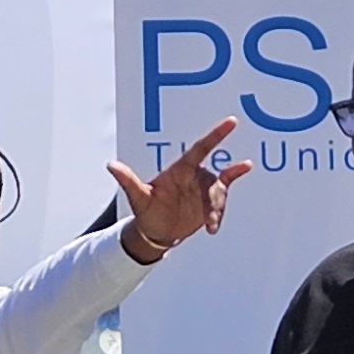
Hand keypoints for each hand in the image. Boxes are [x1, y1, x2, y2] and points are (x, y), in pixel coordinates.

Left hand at [108, 115, 249, 257]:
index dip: (216, 135)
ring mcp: (204, 187)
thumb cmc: (146, 211)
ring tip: (212, 226)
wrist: (156, 231)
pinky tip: (242, 181)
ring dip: (218, 209)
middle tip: (211, 217)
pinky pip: (225, 194)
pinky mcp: (211, 200)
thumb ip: (127, 180)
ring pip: (219, 194)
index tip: (232, 122)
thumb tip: (111, 165)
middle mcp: (195, 175)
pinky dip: (229, 200)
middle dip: (215, 196)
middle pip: (213, 178)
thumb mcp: (137, 197)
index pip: (201, 149)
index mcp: (180, 169)